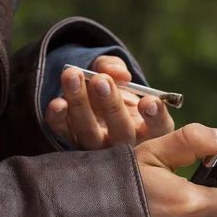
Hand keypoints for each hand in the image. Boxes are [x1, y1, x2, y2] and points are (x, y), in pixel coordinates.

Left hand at [45, 56, 174, 148]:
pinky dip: (58, 119)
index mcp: (149, 130)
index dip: (155, 117)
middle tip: (101, 80)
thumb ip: (116, 68)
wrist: (90, 99)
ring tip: (73, 76)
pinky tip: (58, 103)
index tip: (148, 101)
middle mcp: (126, 144)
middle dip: (111, 106)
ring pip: (89, 134)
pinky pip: (64, 134)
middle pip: (121, 133)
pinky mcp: (72, 144)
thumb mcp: (118, 74)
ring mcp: (98, 148)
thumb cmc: (114, 88)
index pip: (159, 127)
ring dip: (80, 105)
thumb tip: (115, 72)